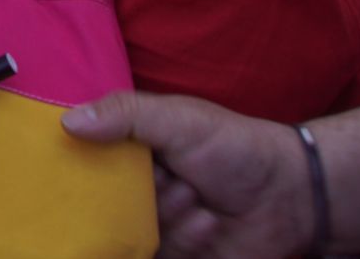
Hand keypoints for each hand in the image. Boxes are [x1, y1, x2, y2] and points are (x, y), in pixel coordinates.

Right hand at [63, 92, 312, 257]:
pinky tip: (209, 222)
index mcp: (137, 149)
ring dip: (168, 214)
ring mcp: (159, 222)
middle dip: (138, 193)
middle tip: (169, 180)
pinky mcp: (177, 253)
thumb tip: (68, 122)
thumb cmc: (234, 147)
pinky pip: (161, 254)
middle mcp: (142, 187)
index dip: (84, 160)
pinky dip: (187, 238)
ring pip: (133, 230)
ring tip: (196, 197)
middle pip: (105, 200)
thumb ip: (126, 114)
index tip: (77, 163)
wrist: (291, 196)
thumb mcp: (179, 119)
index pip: (91, 156)